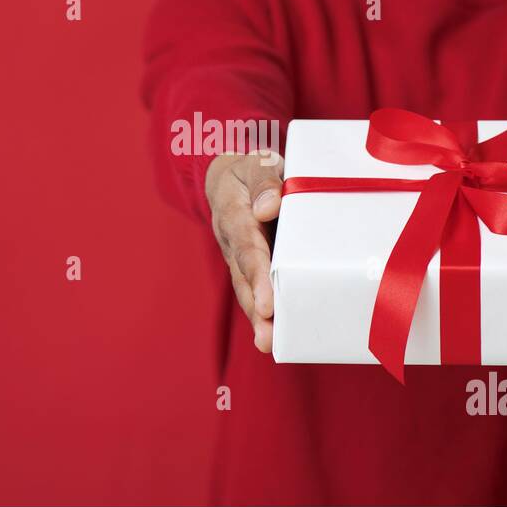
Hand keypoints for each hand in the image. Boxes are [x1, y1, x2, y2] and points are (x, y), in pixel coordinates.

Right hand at [205, 151, 284, 352]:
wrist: (231, 177)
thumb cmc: (251, 170)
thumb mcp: (256, 162)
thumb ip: (263, 179)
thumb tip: (268, 208)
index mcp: (234, 214)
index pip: (247, 247)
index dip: (257, 275)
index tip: (267, 302)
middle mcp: (233, 241)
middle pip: (243, 277)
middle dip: (256, 306)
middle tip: (268, 334)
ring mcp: (239, 257)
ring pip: (247, 289)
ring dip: (258, 318)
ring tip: (269, 344)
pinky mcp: (251, 267)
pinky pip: (256, 290)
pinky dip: (264, 314)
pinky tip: (275, 338)